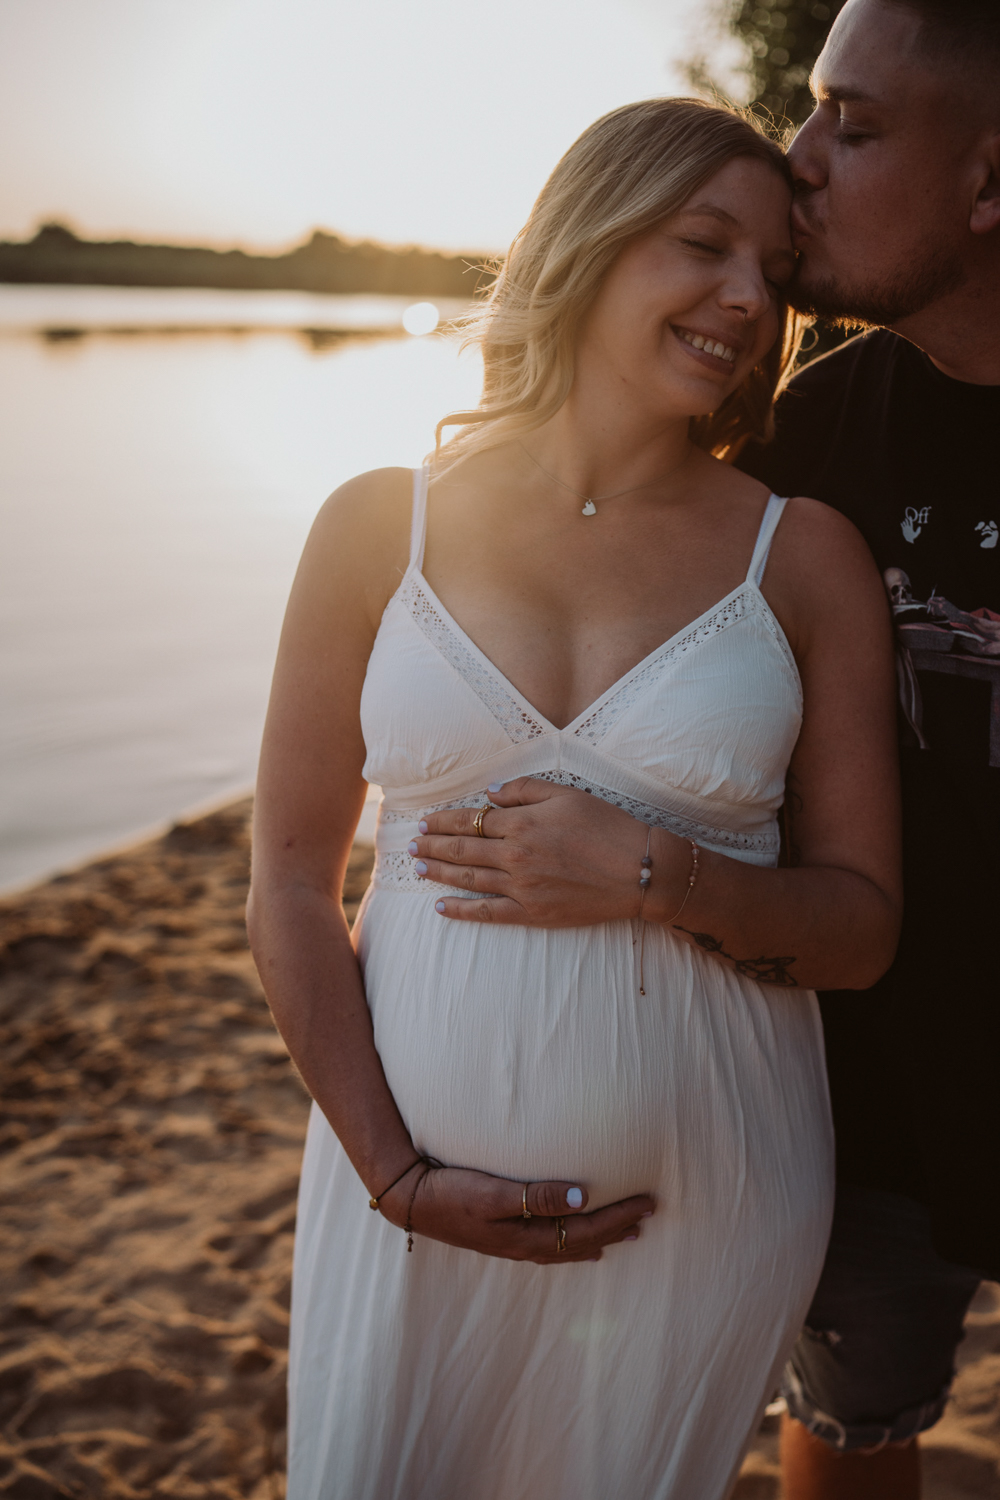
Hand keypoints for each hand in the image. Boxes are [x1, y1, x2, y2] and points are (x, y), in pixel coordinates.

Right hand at [379, 1162, 653, 1263]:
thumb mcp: (492, 1193)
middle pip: (583, 1241)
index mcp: (527, 1237)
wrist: (412, 1200)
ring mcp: (514, 1244)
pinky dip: (573, 1242)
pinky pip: (551, 1244)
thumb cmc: (451, 1191)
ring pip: (568, 1245)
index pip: (586, 1229)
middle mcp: (525, 1246)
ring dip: (600, 1238)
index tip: (648, 1202)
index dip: (619, 1217)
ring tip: (626, 1234)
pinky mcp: (504, 1236)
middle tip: (649, 1215)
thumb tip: (581, 1198)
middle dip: (617, 1228)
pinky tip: (575, 1238)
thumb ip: (535, 1196)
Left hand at [409, 778, 687, 925]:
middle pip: (462, 848)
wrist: (639, 870)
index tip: (425, 820)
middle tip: (410, 845)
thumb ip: (523, 790)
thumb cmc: (607, 826)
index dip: (444, 820)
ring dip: (439, 872)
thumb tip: (489, 794)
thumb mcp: (567, 794)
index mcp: (521, 823)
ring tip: (417, 868)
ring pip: (468, 878)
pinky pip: (487, 913)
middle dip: (432, 845)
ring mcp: (520, 887)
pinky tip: (441, 907)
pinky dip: (461, 911)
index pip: (471, 820)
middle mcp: (514, 855)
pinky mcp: (531, 913)